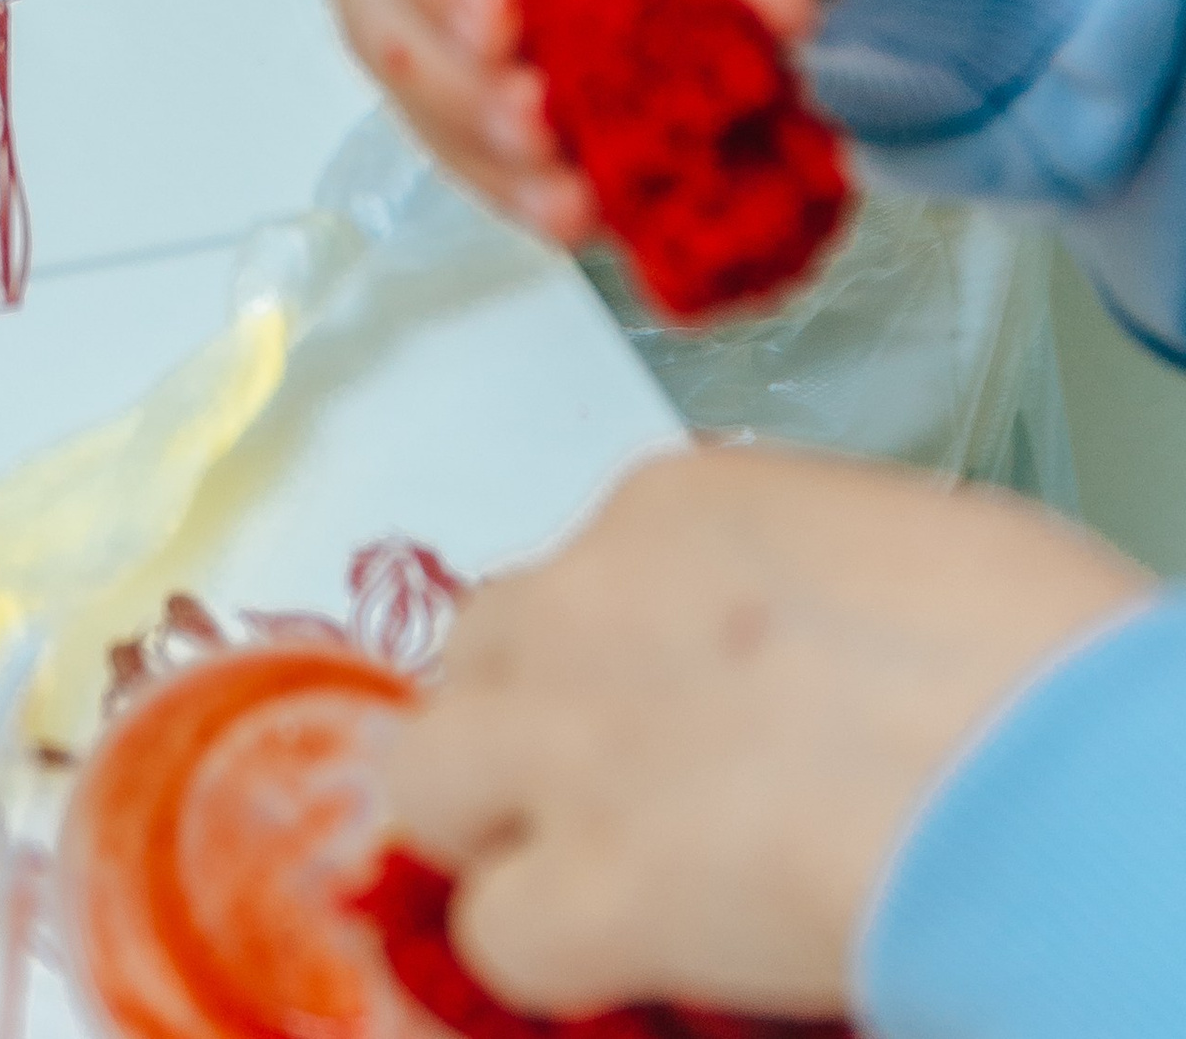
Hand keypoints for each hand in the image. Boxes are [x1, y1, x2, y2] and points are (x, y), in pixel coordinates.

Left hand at [388, 445, 1152, 1019]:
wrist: (1041, 763)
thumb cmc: (1032, 652)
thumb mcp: (894, 553)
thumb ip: (791, 590)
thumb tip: (793, 659)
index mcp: (676, 503)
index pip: (583, 564)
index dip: (618, 651)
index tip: (677, 704)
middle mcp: (589, 595)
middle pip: (476, 650)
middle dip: (519, 716)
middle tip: (605, 788)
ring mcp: (568, 736)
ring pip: (427, 774)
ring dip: (490, 829)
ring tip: (586, 879)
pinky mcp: (588, 883)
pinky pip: (499, 927)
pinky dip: (552, 954)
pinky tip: (632, 963)